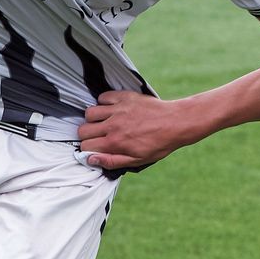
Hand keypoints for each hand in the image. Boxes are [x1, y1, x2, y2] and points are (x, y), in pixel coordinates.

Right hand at [78, 90, 194, 171]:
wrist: (176, 123)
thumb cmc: (159, 144)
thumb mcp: (137, 160)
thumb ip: (112, 161)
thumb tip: (90, 159)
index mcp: (115, 142)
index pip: (85, 145)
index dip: (89, 149)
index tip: (96, 148)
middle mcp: (113, 125)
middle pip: (83, 129)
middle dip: (88, 135)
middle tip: (99, 136)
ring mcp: (118, 109)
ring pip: (89, 112)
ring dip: (93, 119)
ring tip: (104, 122)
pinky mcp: (124, 97)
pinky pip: (103, 97)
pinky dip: (103, 103)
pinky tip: (112, 109)